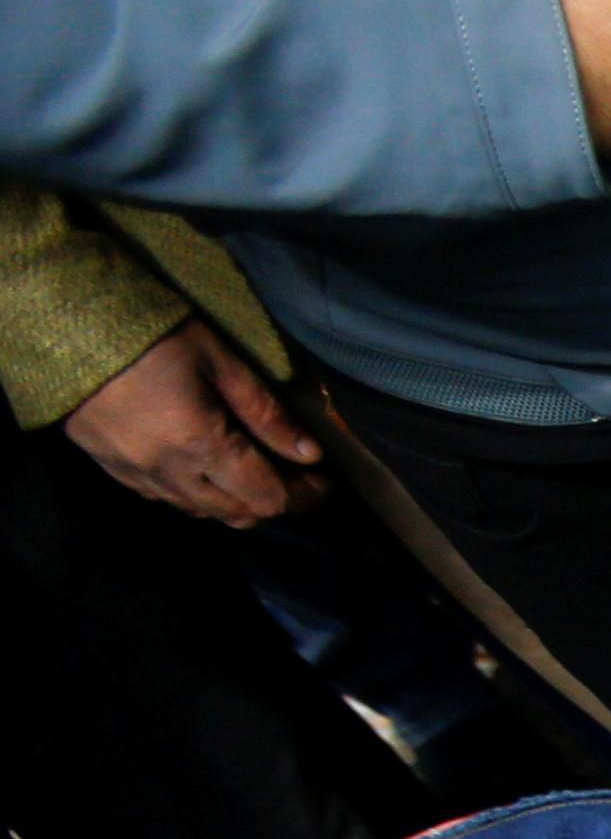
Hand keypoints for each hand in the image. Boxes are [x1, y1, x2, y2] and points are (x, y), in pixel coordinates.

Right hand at [60, 321, 323, 526]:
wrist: (60, 324)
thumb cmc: (149, 332)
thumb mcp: (219, 360)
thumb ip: (266, 413)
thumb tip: (310, 454)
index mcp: (201, 445)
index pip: (268, 497)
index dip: (303, 496)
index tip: (322, 479)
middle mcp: (168, 472)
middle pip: (238, 514)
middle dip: (274, 502)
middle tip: (294, 476)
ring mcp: (135, 474)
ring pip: (201, 513)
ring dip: (234, 502)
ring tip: (252, 471)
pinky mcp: (111, 467)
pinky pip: (164, 499)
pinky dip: (195, 494)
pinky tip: (202, 467)